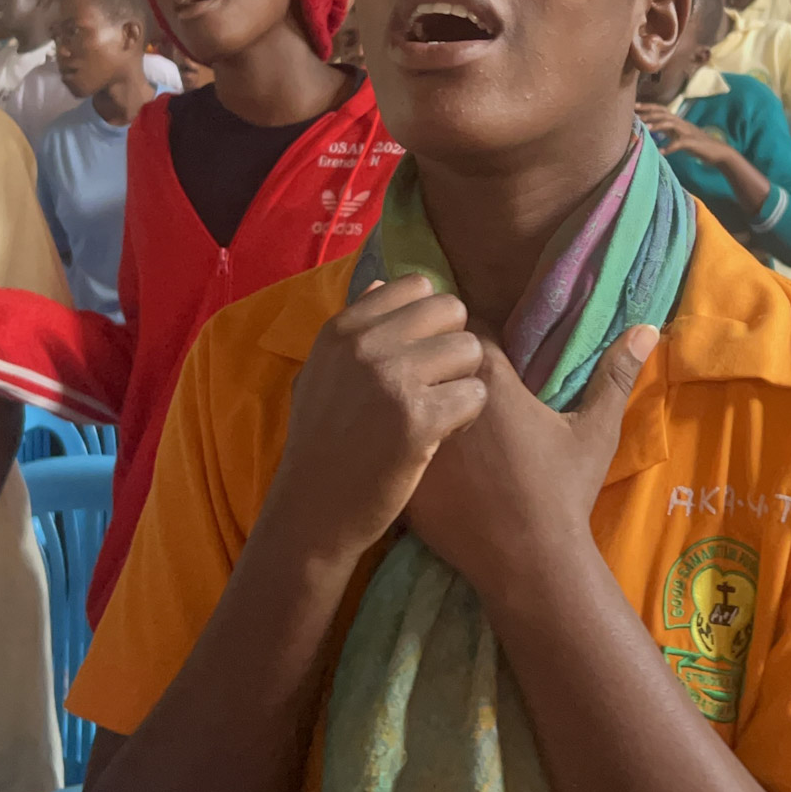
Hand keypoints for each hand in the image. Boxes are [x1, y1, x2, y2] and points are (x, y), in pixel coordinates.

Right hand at [267, 277, 486, 560]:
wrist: (314, 509)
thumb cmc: (323, 441)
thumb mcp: (323, 372)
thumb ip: (355, 326)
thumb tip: (382, 282)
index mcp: (343, 327)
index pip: (418, 285)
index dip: (431, 320)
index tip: (420, 354)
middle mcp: (366, 344)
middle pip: (452, 310)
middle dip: (454, 345)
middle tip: (439, 383)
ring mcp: (392, 379)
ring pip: (470, 350)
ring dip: (464, 381)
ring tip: (441, 411)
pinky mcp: (418, 419)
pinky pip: (476, 395)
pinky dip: (467, 418)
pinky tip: (444, 435)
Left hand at [406, 325, 657, 588]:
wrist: (529, 564)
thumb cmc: (564, 493)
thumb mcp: (595, 432)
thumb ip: (616, 375)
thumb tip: (649, 328)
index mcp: (490, 382)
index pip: (466, 330)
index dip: (471, 336)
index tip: (480, 353)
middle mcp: (444, 402)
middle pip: (427, 360)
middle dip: (437, 364)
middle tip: (451, 380)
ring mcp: (417, 440)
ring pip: (402, 399)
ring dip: (413, 400)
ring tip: (426, 413)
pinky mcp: (400, 474)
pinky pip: (388, 443)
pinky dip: (397, 442)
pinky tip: (411, 452)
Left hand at [636, 104, 724, 163]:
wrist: (718, 153)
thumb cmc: (697, 145)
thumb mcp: (679, 135)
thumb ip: (667, 131)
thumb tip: (651, 129)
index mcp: (678, 121)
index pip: (661, 109)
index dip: (648, 107)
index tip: (634, 106)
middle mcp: (682, 123)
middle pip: (664, 113)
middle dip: (649, 113)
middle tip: (635, 115)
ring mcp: (688, 132)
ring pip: (671, 124)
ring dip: (658, 125)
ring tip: (646, 129)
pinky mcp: (693, 143)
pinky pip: (680, 143)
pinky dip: (670, 147)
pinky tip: (661, 152)